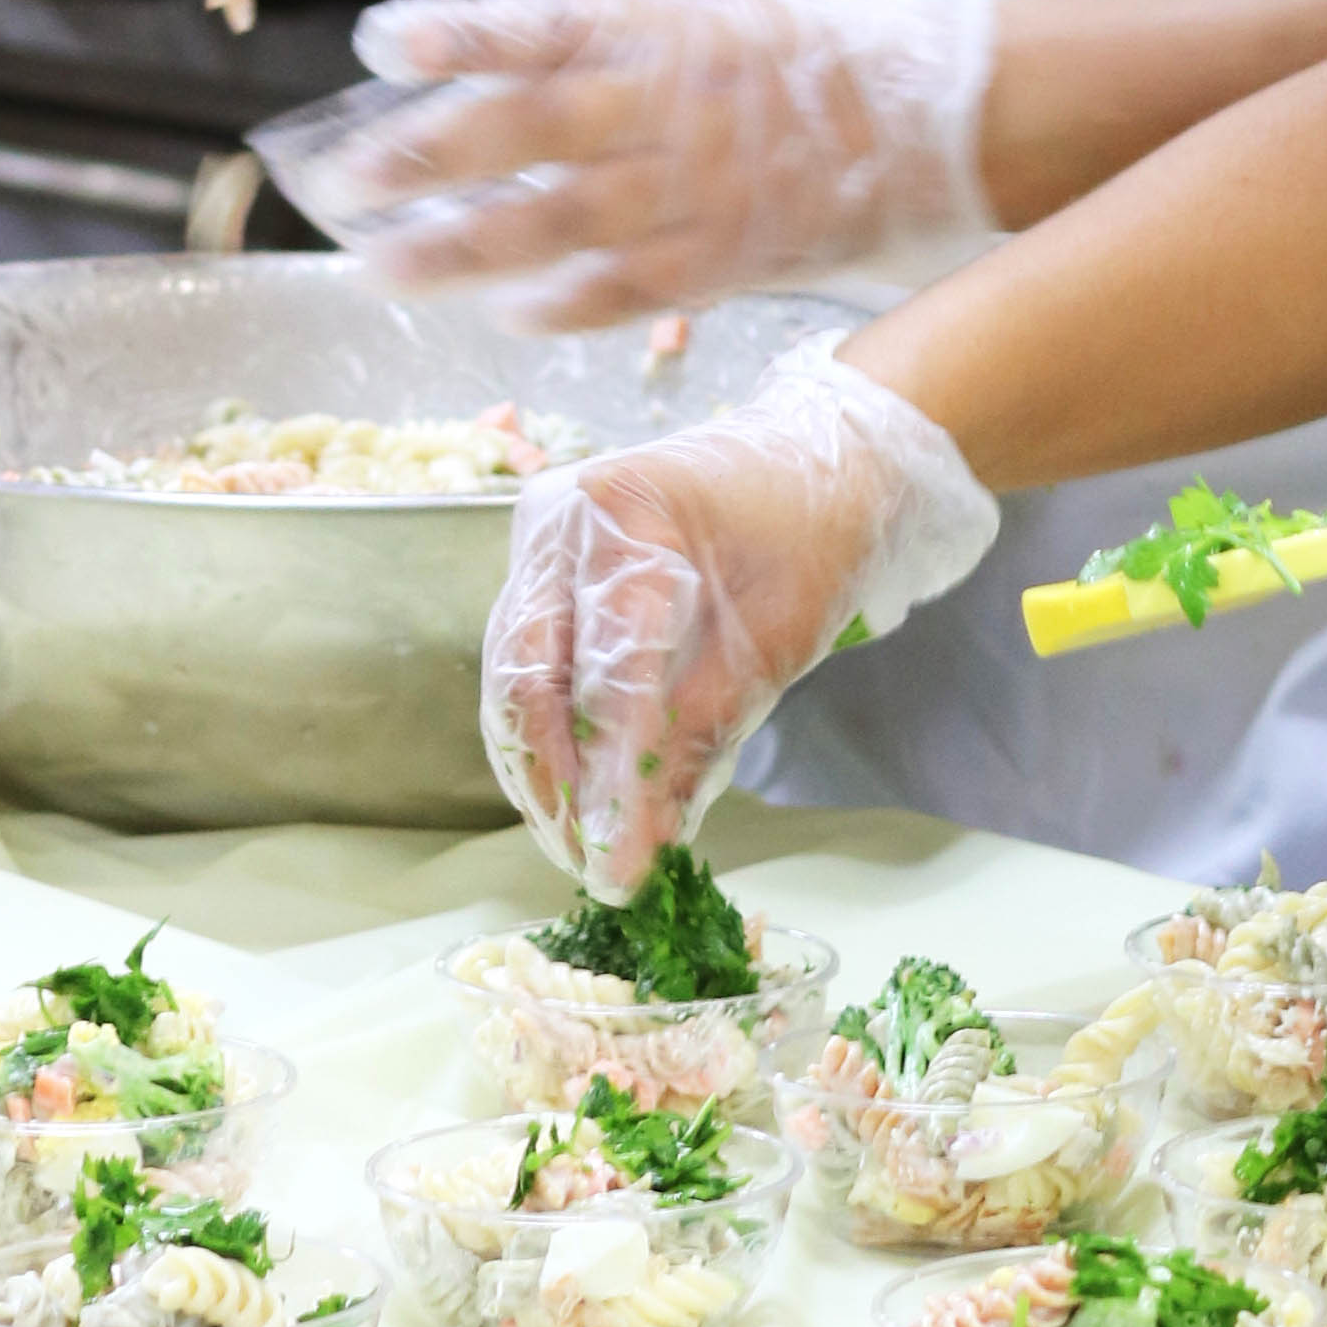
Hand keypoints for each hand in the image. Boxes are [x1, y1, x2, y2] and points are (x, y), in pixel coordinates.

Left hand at [281, 0, 999, 330]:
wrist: (902, 114)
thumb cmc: (764, 60)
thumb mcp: (678, 15)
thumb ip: (572, 46)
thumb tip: (440, 69)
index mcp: (651, 27)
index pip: (540, 27)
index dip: (460, 36)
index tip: (383, 43)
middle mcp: (665, 103)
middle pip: (532, 131)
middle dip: (428, 156)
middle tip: (342, 184)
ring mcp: (695, 186)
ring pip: (561, 224)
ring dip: (462, 251)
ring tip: (383, 270)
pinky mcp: (721, 255)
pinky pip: (628, 290)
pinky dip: (563, 305)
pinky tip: (505, 315)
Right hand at [482, 339, 1000, 891]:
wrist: (815, 457)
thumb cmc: (813, 528)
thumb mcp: (781, 631)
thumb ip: (704, 730)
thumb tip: (645, 842)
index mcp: (629, 506)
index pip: (609, 663)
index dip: (613, 772)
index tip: (623, 860)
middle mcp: (560, 520)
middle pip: (529, 677)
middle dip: (560, 787)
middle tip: (597, 869)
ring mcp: (538, 545)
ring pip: (512, 684)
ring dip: (544, 778)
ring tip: (587, 854)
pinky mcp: (538, 577)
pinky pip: (525, 673)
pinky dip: (549, 743)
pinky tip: (580, 805)